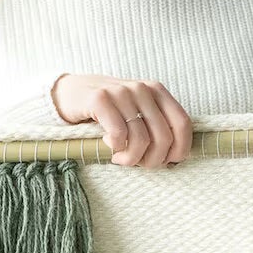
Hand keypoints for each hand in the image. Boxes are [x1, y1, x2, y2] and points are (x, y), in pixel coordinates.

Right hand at [50, 73, 192, 168]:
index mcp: (157, 91)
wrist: (69, 93)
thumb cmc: (109, 111)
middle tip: (137, 163)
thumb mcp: (137, 113)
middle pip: (163, 136)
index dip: (180, 148)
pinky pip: (118, 134)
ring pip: (141, 139)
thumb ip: (156, 127)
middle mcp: (142, 88)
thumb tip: (175, 158)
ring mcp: (121, 92)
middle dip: (152, 159)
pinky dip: (115, 147)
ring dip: (130, 158)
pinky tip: (108, 144)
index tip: (167, 162)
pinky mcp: (100, 99)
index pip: (183, 123)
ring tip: (120, 158)